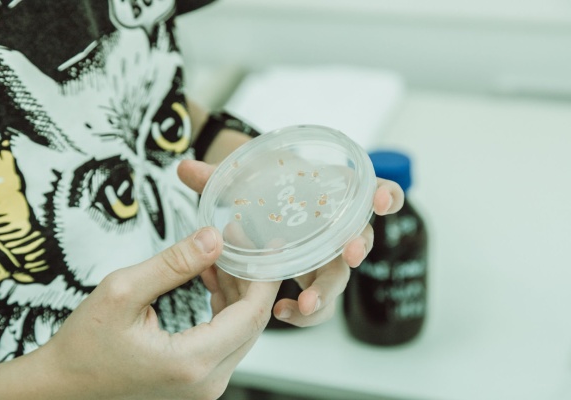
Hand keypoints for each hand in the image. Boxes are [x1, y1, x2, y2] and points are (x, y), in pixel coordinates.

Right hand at [0, 227, 279, 399]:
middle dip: (251, 277)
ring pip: (242, 330)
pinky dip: (225, 307)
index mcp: (193, 362)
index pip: (252, 313)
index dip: (262, 274)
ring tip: (222, 254)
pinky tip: (212, 279)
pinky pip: (226, 339)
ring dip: (238, 290)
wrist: (62, 386)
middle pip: (252, 322)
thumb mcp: (122, 292)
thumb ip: (174, 264)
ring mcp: (205, 385)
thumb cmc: (84, 345)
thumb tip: (214, 238)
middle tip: (240, 240)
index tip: (265, 244)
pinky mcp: (199, 381)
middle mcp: (208, 381)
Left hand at [178, 160, 403, 326]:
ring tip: (306, 305)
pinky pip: (318, 300)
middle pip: (358, 241)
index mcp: (329, 194)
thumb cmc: (260, 189)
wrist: (255, 207)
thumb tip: (183, 168)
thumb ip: (217, 177)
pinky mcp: (310, 279)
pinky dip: (306, 310)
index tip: (383, 201)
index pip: (371, 191)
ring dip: (328, 291)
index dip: (387, 194)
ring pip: (339, 277)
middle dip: (358, 248)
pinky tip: (283, 312)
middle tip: (349, 255)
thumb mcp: (242, 181)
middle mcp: (335, 227)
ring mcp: (324, 256)